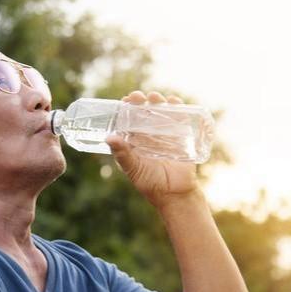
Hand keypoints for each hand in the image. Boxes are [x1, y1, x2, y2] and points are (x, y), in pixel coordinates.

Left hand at [106, 91, 201, 208]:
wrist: (175, 194)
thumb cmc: (150, 183)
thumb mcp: (133, 169)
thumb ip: (123, 155)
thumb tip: (109, 138)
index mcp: (135, 140)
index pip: (128, 119)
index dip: (126, 108)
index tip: (125, 100)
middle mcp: (149, 135)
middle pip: (144, 111)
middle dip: (141, 101)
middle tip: (138, 97)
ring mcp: (165, 134)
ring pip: (161, 112)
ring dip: (158, 101)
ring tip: (155, 98)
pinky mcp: (181, 136)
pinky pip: (180, 118)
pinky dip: (178, 107)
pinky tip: (175, 101)